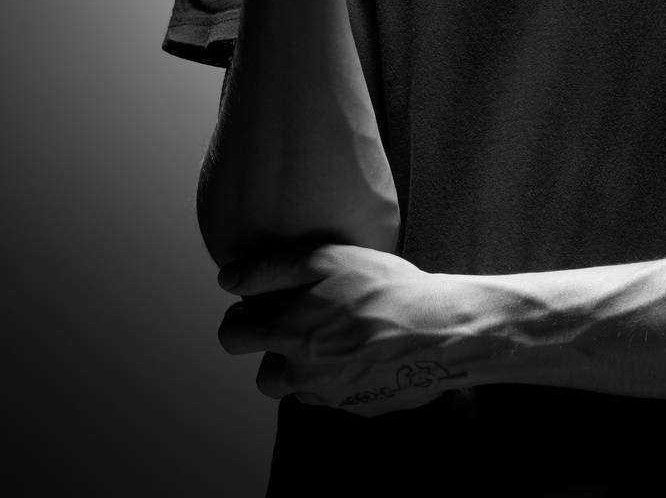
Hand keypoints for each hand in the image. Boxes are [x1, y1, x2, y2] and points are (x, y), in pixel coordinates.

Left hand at [217, 244, 484, 415]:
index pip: (232, 337)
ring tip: (337, 337)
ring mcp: (330, 395)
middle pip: (265, 372)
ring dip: (308, 368)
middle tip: (304, 322)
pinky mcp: (359, 406)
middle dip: (275, 349)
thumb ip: (270, 268)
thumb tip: (227, 280)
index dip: (241, 318)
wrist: (438, 330)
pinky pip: (335, 396)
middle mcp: (301, 372)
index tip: (260, 305)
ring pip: (300, 387)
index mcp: (286, 333)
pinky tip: (365, 351)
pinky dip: (342, 378)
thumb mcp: (325, 258)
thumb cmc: (383, 288)